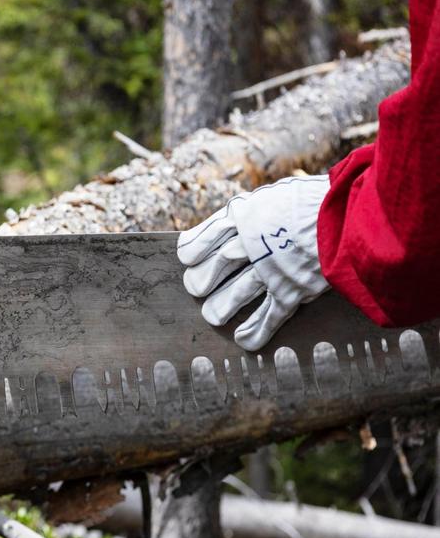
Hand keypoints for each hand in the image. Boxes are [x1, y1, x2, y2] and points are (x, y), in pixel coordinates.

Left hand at [177, 175, 330, 351]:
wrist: (353, 212)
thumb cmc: (314, 201)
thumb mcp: (275, 197)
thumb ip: (252, 212)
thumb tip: (231, 222)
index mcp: (246, 216)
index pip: (207, 237)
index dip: (193, 249)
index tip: (186, 258)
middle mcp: (253, 243)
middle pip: (216, 267)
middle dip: (202, 281)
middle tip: (196, 288)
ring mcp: (272, 269)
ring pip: (237, 294)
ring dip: (222, 307)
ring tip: (213, 316)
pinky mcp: (293, 290)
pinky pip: (269, 316)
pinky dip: (256, 331)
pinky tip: (244, 340)